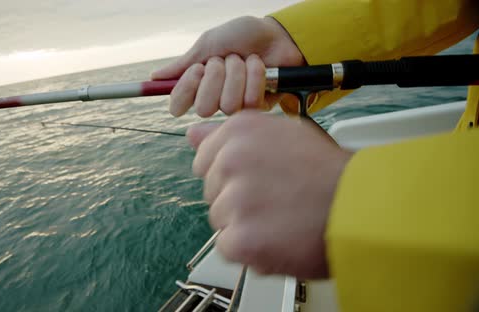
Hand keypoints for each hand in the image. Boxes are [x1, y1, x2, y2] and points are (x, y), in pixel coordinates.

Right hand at [151, 16, 304, 116]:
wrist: (276, 34)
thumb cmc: (242, 36)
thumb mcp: (208, 43)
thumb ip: (183, 64)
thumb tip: (154, 77)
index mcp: (198, 84)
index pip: (178, 104)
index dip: (186, 89)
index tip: (197, 70)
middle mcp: (213, 98)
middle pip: (203, 107)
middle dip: (216, 76)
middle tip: (226, 60)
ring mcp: (235, 105)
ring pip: (228, 104)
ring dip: (237, 73)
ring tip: (245, 60)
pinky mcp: (257, 107)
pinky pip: (249, 102)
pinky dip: (254, 76)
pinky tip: (259, 66)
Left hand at [188, 111, 352, 278]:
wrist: (363, 207)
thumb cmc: (329, 173)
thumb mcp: (284, 134)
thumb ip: (232, 135)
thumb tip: (193, 135)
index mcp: (240, 130)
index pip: (205, 159)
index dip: (231, 173)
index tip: (257, 178)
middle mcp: (232, 159)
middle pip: (212, 191)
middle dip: (237, 199)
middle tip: (276, 198)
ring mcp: (235, 199)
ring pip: (220, 220)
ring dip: (245, 225)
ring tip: (281, 218)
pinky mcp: (241, 238)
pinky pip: (228, 247)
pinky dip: (250, 250)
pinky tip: (278, 236)